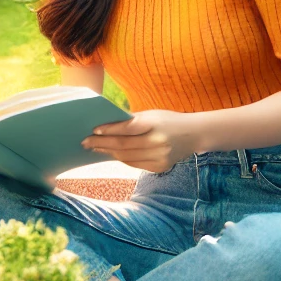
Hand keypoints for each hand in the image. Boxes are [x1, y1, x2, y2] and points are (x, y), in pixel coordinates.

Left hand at [81, 110, 198, 172]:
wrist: (195, 134)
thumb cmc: (168, 120)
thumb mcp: (152, 114)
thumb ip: (131, 120)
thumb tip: (105, 124)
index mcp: (155, 124)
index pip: (127, 128)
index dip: (109, 130)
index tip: (93, 130)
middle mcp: (158, 142)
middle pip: (124, 145)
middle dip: (102, 144)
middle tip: (86, 142)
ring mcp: (160, 156)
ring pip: (127, 157)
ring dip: (109, 152)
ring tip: (95, 148)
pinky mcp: (161, 167)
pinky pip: (135, 164)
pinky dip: (122, 159)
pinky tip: (112, 154)